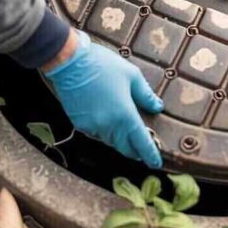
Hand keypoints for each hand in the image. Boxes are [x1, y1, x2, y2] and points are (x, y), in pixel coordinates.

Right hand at [43, 30, 163, 167]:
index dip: (150, 155)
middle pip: (125, 147)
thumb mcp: (131, 75)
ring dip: (120, 141)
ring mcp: (93, 126)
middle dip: (135, 151)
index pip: (141, 142)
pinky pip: (97, 134)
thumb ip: (145, 95)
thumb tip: (157, 107)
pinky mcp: (80, 124)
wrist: (70, 63)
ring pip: (111, 142)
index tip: (156, 164)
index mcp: (125, 115)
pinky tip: (108, 123)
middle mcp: (109, 126)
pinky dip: (105, 133)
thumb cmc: (103, 65)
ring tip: (127, 135)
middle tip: (143, 151)